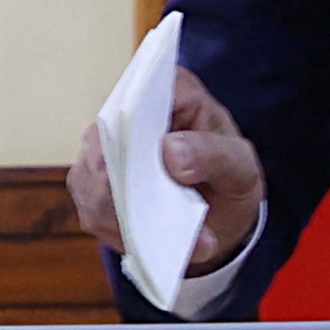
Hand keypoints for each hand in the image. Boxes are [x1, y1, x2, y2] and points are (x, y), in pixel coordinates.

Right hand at [66, 69, 265, 277]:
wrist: (216, 213)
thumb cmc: (228, 177)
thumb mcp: (241, 168)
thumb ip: (214, 156)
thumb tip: (171, 153)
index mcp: (171, 90)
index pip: (141, 99)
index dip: (139, 131)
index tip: (154, 162)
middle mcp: (127, 110)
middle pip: (106, 142)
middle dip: (129, 186)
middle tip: (156, 219)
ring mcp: (101, 146)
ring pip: (92, 180)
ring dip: (125, 215)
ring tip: (161, 234)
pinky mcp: (88, 182)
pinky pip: (91, 208)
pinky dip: (118, 230)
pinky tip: (145, 238)